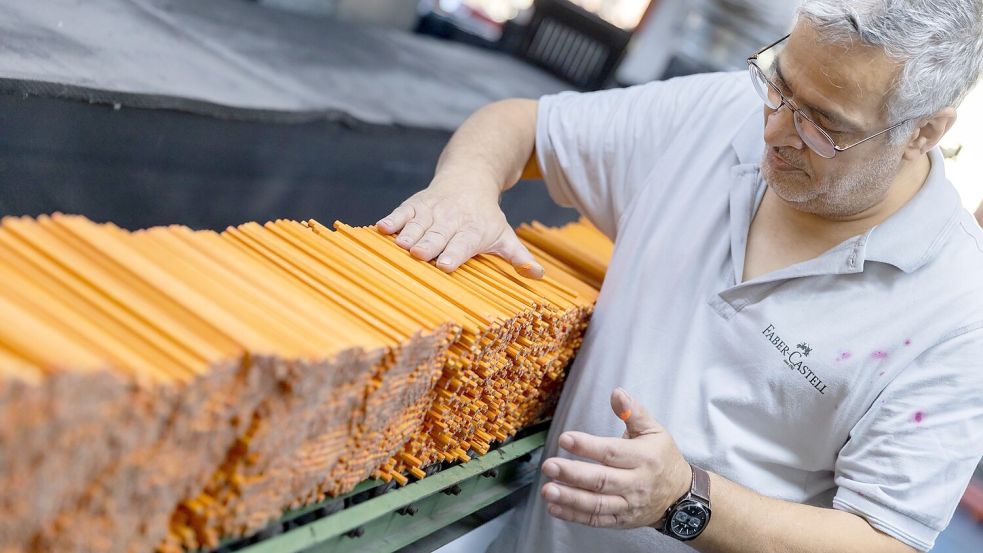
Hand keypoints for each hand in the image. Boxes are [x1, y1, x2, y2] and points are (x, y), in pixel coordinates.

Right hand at [376, 175, 544, 277]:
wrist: (470, 175)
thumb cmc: (486, 216)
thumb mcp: (505, 234)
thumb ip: (518, 257)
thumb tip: (539, 275)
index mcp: (472, 230)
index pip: (463, 244)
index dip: (454, 254)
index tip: (445, 265)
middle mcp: (451, 220)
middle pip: (438, 235)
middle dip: (429, 244)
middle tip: (420, 255)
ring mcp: (431, 211)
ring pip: (418, 224)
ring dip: (408, 234)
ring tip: (400, 246)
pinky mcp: (414, 204)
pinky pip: (401, 212)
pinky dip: (392, 219)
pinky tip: (380, 228)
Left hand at [540, 388, 691, 528]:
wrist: (680, 497)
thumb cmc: (662, 458)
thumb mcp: (654, 431)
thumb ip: (633, 412)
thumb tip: (617, 393)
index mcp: (643, 458)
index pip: (612, 452)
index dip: (587, 446)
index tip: (564, 439)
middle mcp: (636, 483)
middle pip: (601, 480)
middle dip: (573, 474)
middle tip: (549, 466)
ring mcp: (628, 504)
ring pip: (597, 504)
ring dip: (570, 498)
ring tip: (547, 490)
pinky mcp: (621, 521)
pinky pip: (596, 520)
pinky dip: (574, 516)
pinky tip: (554, 507)